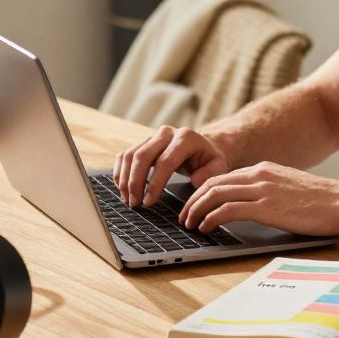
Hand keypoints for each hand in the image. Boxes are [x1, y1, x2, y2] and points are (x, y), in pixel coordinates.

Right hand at [113, 126, 229, 208]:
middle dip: (135, 183)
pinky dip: (120, 172)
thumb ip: (210, 173)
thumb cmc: (208, 160)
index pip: (165, 161)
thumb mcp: (218, 166)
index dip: (155, 183)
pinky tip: (123, 189)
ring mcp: (152, 136)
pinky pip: (124, 155)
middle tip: (135, 204)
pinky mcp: (142, 143)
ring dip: (125, 179)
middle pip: (142, 156)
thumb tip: (195, 180)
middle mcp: (166, 133)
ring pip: (130, 155)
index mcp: (186, 137)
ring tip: (128, 200)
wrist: (202, 146)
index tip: (149, 202)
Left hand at [178, 161, 338, 236]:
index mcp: (263, 169)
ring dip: (197, 211)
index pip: (221, 177)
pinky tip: (206, 228)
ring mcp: (262, 190)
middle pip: (212, 184)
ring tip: (190, 225)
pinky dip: (211, 218)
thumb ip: (269, 191)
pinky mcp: (267, 207)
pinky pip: (228, 210)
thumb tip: (252, 205)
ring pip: (215, 195)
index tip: (193, 205)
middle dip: (192, 201)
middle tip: (184, 217)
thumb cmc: (322, 201)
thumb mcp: (289, 188)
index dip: (201, 192)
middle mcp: (259, 175)